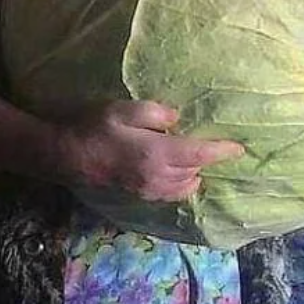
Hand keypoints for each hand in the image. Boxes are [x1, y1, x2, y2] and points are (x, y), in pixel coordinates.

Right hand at [58, 100, 244, 201]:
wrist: (65, 156)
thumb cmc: (93, 127)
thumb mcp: (123, 109)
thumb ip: (155, 113)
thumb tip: (176, 120)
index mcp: (157, 153)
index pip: (200, 155)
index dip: (221, 151)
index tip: (238, 148)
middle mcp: (157, 177)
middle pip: (195, 173)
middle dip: (207, 162)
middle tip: (212, 146)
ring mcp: (147, 189)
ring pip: (184, 187)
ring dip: (193, 174)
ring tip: (193, 159)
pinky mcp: (138, 194)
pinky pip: (169, 193)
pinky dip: (179, 184)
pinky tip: (174, 172)